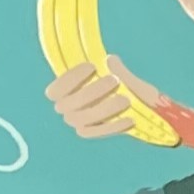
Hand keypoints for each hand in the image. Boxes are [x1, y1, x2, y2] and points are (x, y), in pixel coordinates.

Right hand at [44, 53, 167, 139]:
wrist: (140, 106)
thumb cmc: (125, 85)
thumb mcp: (125, 76)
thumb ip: (117, 70)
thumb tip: (109, 61)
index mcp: (67, 87)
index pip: (54, 91)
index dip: (69, 78)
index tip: (91, 66)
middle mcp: (68, 106)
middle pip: (67, 105)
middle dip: (90, 92)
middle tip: (114, 80)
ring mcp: (78, 120)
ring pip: (82, 119)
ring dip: (103, 109)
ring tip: (125, 100)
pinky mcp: (91, 132)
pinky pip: (97, 132)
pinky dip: (113, 126)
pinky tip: (129, 119)